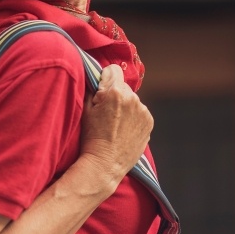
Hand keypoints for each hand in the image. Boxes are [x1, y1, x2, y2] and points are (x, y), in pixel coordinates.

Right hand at [78, 65, 152, 184]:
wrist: (105, 164)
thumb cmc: (91, 137)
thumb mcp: (85, 109)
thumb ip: (92, 88)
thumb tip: (96, 76)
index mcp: (114, 92)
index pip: (112, 70)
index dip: (105, 79)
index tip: (101, 91)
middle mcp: (132, 98)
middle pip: (122, 86)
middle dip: (115, 94)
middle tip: (106, 113)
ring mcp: (143, 110)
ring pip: (132, 99)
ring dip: (125, 106)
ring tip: (116, 124)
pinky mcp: (149, 122)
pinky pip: (140, 112)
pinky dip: (133, 117)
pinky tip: (124, 130)